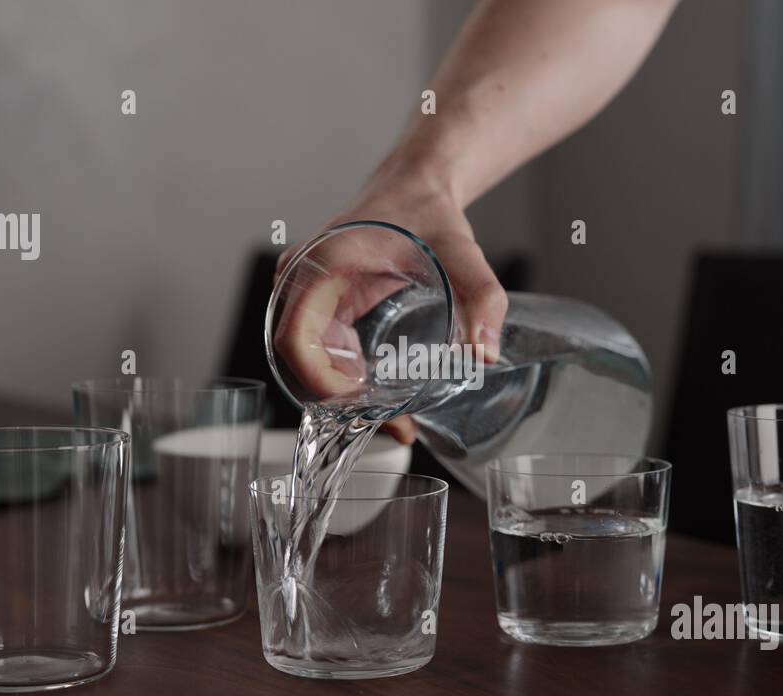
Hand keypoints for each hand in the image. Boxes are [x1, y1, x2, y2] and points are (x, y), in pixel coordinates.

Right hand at [274, 160, 507, 444]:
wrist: (414, 184)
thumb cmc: (426, 209)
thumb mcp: (460, 250)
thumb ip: (483, 296)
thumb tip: (486, 353)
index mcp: (320, 264)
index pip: (295, 337)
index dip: (320, 379)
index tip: (361, 399)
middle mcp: (300, 280)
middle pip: (298, 358)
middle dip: (337, 400)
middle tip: (393, 424)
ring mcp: (304, 293)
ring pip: (306, 361)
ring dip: (341, 396)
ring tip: (394, 419)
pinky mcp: (318, 305)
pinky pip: (318, 351)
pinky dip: (342, 379)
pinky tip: (375, 393)